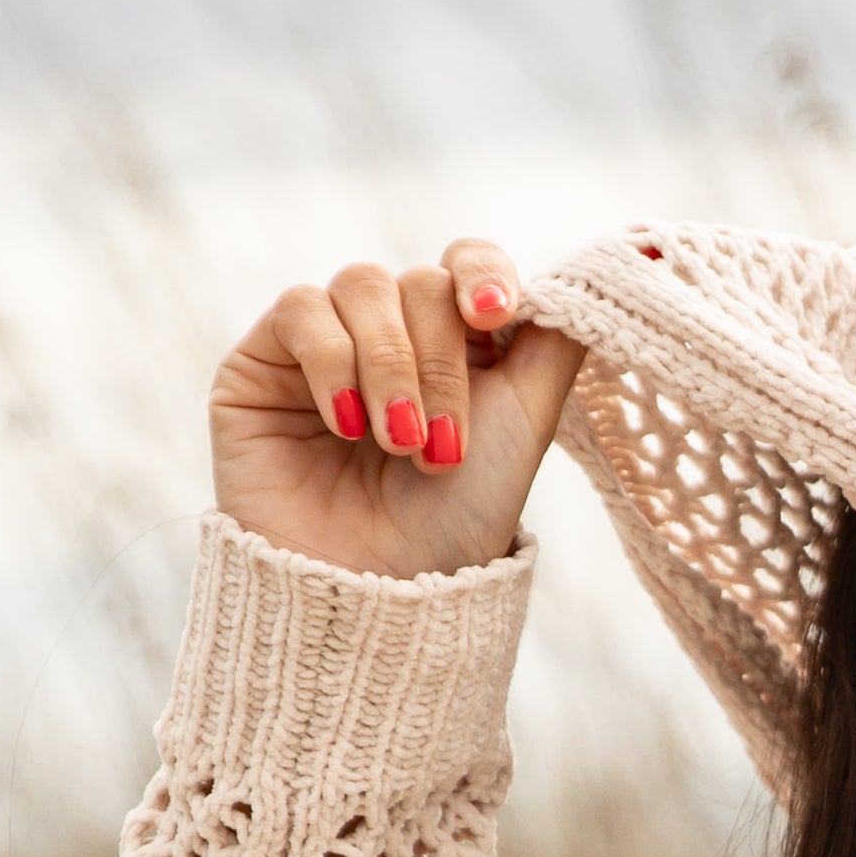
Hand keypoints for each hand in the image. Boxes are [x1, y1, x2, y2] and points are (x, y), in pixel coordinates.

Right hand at [208, 240, 584, 580]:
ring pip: (362, 285)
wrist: (375, 594)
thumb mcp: (525, 426)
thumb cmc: (454, 523)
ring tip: (398, 445)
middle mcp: (389, 334)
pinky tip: (346, 427)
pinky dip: (333, 364)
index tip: (496, 316)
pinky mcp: (262, 361)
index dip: (481, 274)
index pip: (464, 263)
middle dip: (439, 364)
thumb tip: (593, 273)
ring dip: (391, 366)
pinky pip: (301, 310)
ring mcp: (323, 343)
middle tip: (441, 447)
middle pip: (419, 282)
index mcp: (454, 344)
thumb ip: (554, 343)